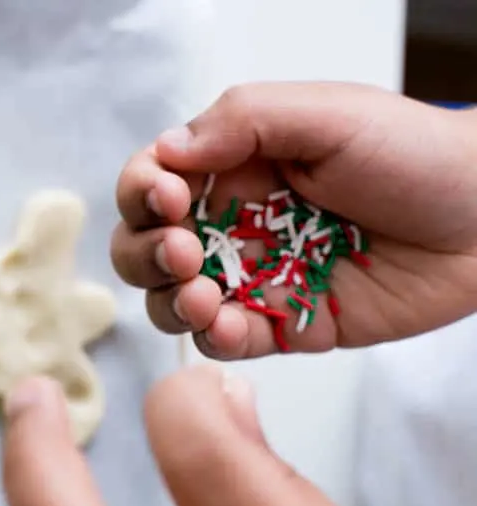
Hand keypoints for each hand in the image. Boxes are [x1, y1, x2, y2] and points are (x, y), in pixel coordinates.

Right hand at [113, 81, 476, 358]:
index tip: (169, 198)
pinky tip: (228, 324)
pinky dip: (213, 337)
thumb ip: (241, 122)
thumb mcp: (325, 114)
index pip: (152, 182)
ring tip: (202, 294)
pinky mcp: (280, 323)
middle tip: (182, 250)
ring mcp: (252, 277)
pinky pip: (224, 341)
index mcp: (231, 167)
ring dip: (170, 300)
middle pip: (144, 247)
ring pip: (172, 300)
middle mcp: (231, 224)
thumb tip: (167, 150)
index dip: (142, 194)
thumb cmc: (414, 154)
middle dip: (145, 253)